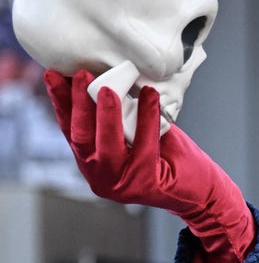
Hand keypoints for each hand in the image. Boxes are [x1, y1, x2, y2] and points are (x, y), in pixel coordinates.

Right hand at [44, 71, 255, 262]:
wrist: (202, 189)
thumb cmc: (168, 157)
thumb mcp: (136, 132)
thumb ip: (118, 114)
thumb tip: (104, 72)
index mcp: (93, 162)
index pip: (70, 130)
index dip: (61, 102)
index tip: (52, 74)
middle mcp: (101, 177)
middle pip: (81, 139)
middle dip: (78, 104)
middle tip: (81, 74)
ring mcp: (122, 184)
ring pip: (106, 147)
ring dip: (106, 114)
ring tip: (108, 87)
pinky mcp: (146, 184)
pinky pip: (144, 146)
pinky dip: (147, 117)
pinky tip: (150, 96)